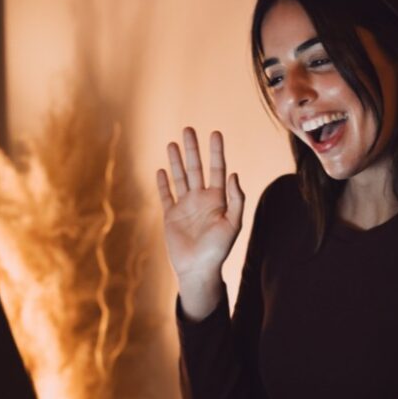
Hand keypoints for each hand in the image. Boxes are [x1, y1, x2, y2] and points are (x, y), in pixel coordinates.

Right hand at [156, 128, 244, 318]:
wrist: (198, 269)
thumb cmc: (219, 249)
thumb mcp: (233, 224)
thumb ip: (235, 199)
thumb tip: (234, 174)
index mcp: (218, 199)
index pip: (217, 169)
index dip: (216, 151)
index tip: (215, 133)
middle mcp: (201, 199)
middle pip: (196, 168)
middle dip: (193, 149)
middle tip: (188, 129)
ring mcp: (185, 206)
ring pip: (180, 178)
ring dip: (177, 161)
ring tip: (173, 143)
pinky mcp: (171, 216)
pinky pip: (166, 195)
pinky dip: (163, 183)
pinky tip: (161, 170)